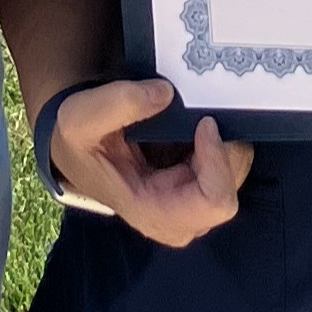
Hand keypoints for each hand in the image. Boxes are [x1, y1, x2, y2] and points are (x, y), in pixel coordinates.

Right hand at [50, 78, 254, 248]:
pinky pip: (228, 168)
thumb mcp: (82, 118)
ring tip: (198, 119)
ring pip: (234, 178)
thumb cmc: (79, 140)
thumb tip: (166, 93)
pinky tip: (198, 126)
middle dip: (224, 151)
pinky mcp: (195, 189)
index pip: (214, 202)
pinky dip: (221, 144)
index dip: (218, 161)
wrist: (77, 148)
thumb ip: (120, 103)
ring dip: (225, 145)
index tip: (204, 123)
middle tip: (203, 116)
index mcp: (152, 211)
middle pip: (230, 190)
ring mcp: (189, 206)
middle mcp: (177, 218)